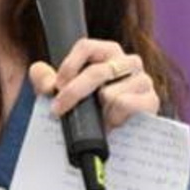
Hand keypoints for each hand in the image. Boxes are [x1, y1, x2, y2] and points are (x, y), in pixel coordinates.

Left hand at [29, 40, 158, 189]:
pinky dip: (114, 118)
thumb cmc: (92, 111)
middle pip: (97, 70)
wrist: (119, 143)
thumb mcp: (65, 96)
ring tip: (98, 119)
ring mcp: (143, 80)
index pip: (87, 46)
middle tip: (58, 110)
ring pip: (111, 92)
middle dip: (73, 92)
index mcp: (108, 53)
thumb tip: (38, 72)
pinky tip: (112, 124)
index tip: (55, 86)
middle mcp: (129, 62)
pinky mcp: (151, 101)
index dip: (68, 64)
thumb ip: (47, 81)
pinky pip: (127, 105)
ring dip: (99, 110)